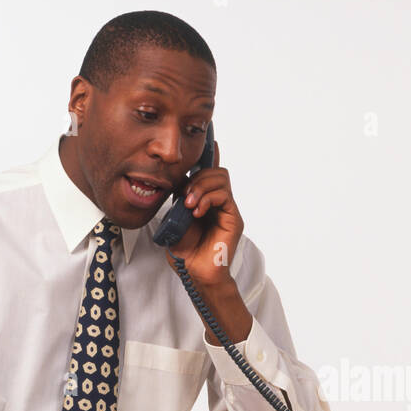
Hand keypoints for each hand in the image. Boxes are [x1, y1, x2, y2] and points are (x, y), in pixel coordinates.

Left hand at [162, 139, 241, 287]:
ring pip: (221, 178)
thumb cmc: (185, 249)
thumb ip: (181, 197)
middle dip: (198, 177)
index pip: (210, 171)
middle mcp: (220, 202)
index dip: (208, 154)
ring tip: (190, 204)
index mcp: (206, 199)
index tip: (206, 140)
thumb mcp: (176, 215)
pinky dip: (208, 198)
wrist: (194, 271)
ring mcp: (228, 209)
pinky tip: (197, 210)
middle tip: (185, 196)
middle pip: (216, 171)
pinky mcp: (234, 218)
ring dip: (201, 187)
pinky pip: (225, 194)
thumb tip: (180, 178)